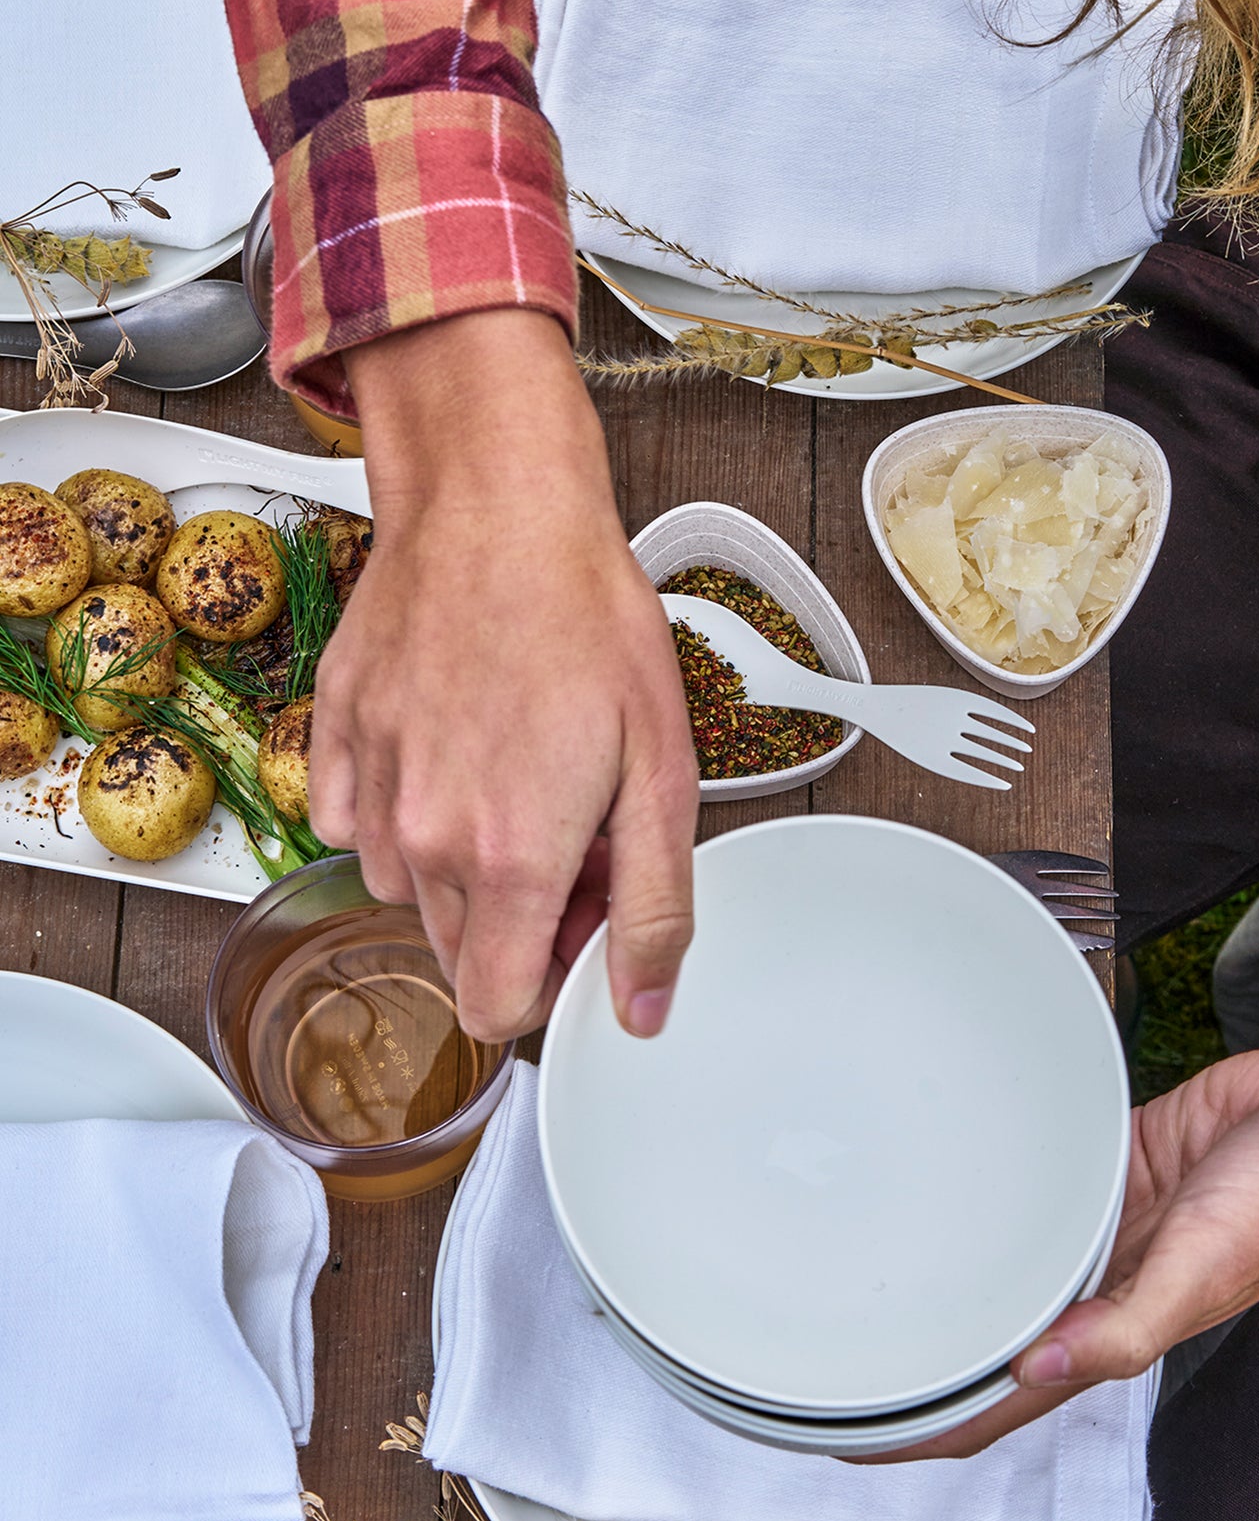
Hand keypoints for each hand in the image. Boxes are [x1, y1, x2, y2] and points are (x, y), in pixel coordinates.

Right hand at [317, 309, 699, 1041]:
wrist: (498, 510)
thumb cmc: (587, 620)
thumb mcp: (664, 770)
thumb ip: (653, 906)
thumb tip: (640, 1010)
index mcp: (511, 860)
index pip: (497, 1010)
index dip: (553, 979)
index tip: (586, 917)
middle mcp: (423, 840)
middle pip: (460, 951)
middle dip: (520, 918)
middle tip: (573, 825)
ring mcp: (368, 789)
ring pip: (409, 891)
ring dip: (462, 864)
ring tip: (517, 774)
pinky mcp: (333, 739)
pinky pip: (355, 824)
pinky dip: (402, 810)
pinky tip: (453, 748)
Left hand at [857, 1047, 1258, 1460]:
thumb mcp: (1205, 1267)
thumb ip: (1126, 1325)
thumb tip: (1036, 1368)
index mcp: (1117, 1326)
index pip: (1003, 1400)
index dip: (930, 1428)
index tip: (852, 1434)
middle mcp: (1098, 1280)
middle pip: (989, 1331)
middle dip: (920, 1345)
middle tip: (831, 1333)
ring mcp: (1101, 1221)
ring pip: (1009, 1256)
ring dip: (954, 1265)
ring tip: (869, 1252)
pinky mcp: (1111, 1160)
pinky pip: (1040, 1179)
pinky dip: (999, 1185)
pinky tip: (954, 1168)